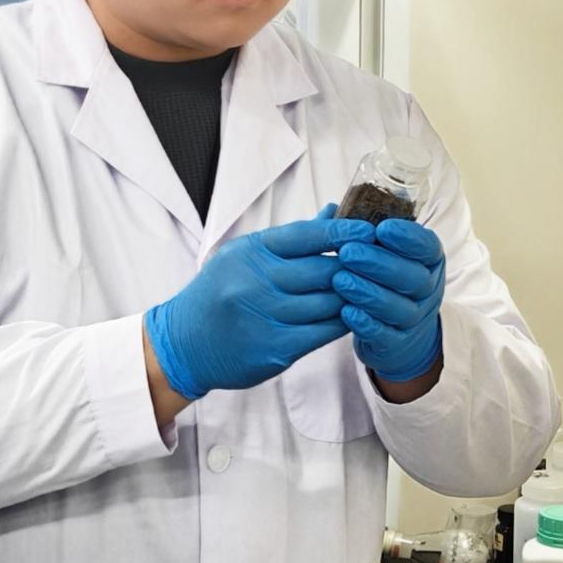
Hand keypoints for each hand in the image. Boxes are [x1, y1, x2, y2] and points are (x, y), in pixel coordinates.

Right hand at [144, 214, 374, 398]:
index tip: (369, 231)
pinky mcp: (274, 349)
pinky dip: (342, 322)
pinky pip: (322, 332)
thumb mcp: (246, 256)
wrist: (182, 343)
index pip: (307, 235)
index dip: (343, 233)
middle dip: (355, 267)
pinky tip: (353, 316)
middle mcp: (256, 282)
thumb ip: (292, 239)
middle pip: (324, 270)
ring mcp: (265, 317)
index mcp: (251, 252)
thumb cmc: (219, 292)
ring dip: (354, 296)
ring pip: (329, 303)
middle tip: (380, 264)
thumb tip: (335, 213)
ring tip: (371, 290)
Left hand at [332, 219, 444, 381]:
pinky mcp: (397, 344)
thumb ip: (362, 234)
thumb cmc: (385, 282)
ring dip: (367, 292)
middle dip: (378, 263)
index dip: (407, 238)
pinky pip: (384, 334)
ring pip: (397, 307)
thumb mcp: (383, 254)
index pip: (427, 247)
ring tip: (340, 280)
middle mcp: (427, 289)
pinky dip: (365, 323)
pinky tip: (346, 311)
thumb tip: (329, 210)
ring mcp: (415, 319)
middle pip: (411, 277)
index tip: (381, 228)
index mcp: (428, 261)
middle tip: (347, 252)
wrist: (399, 335)